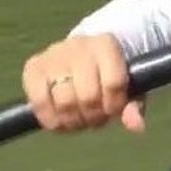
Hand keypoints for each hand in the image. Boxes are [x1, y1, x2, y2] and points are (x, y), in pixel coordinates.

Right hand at [21, 34, 144, 132]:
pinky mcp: (33, 67)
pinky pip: (39, 102)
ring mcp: (53, 55)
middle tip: (96, 119)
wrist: (83, 54)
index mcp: (106, 44)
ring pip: (64, 102)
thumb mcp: (128, 86)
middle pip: (88, 96)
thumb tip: (137, 126)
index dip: (114, 106)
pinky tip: (60, 122)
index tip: (114, 110)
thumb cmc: (109, 74)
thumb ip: (133, 105)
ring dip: (74, 121)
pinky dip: (51, 119)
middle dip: (94, 116)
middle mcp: (78, 45)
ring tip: (80, 120)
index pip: (113, 83)